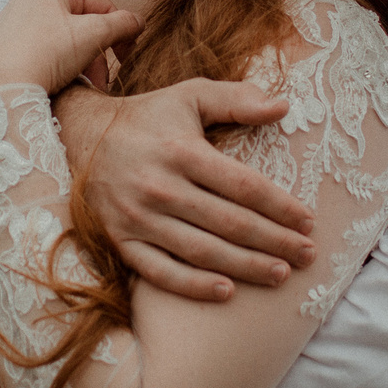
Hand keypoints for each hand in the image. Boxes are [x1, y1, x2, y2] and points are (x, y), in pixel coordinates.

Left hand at [0, 0, 141, 95]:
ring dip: (78, 67)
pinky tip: (57, 89)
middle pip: (78, 28)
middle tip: (102, 81)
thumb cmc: (47, 54)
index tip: (124, 56)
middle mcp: (25, 1)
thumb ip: (121, 23)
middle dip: (95, 57)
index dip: (118, 31)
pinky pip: (36, 57)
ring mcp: (8, 26)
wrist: (1, 88)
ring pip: (58, 45)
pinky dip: (51, 71)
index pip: (98, 5)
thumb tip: (137, 21)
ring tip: (82, 88)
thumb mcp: (94, 34)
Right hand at [56, 81, 315, 301]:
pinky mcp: (120, 240)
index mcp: (182, 151)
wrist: (79, 134)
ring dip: (245, 267)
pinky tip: (227, 291)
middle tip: (308, 255)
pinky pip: (160, 271)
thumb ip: (236, 99)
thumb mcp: (189, 95)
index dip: (281, 207)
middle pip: (229, 223)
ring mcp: (138, 217)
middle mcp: (160, 186)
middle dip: (274, 242)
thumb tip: (284, 105)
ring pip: (201, 251)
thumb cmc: (147, 116)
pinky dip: (193, 285)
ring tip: (281, 275)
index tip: (309, 221)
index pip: (244, 186)